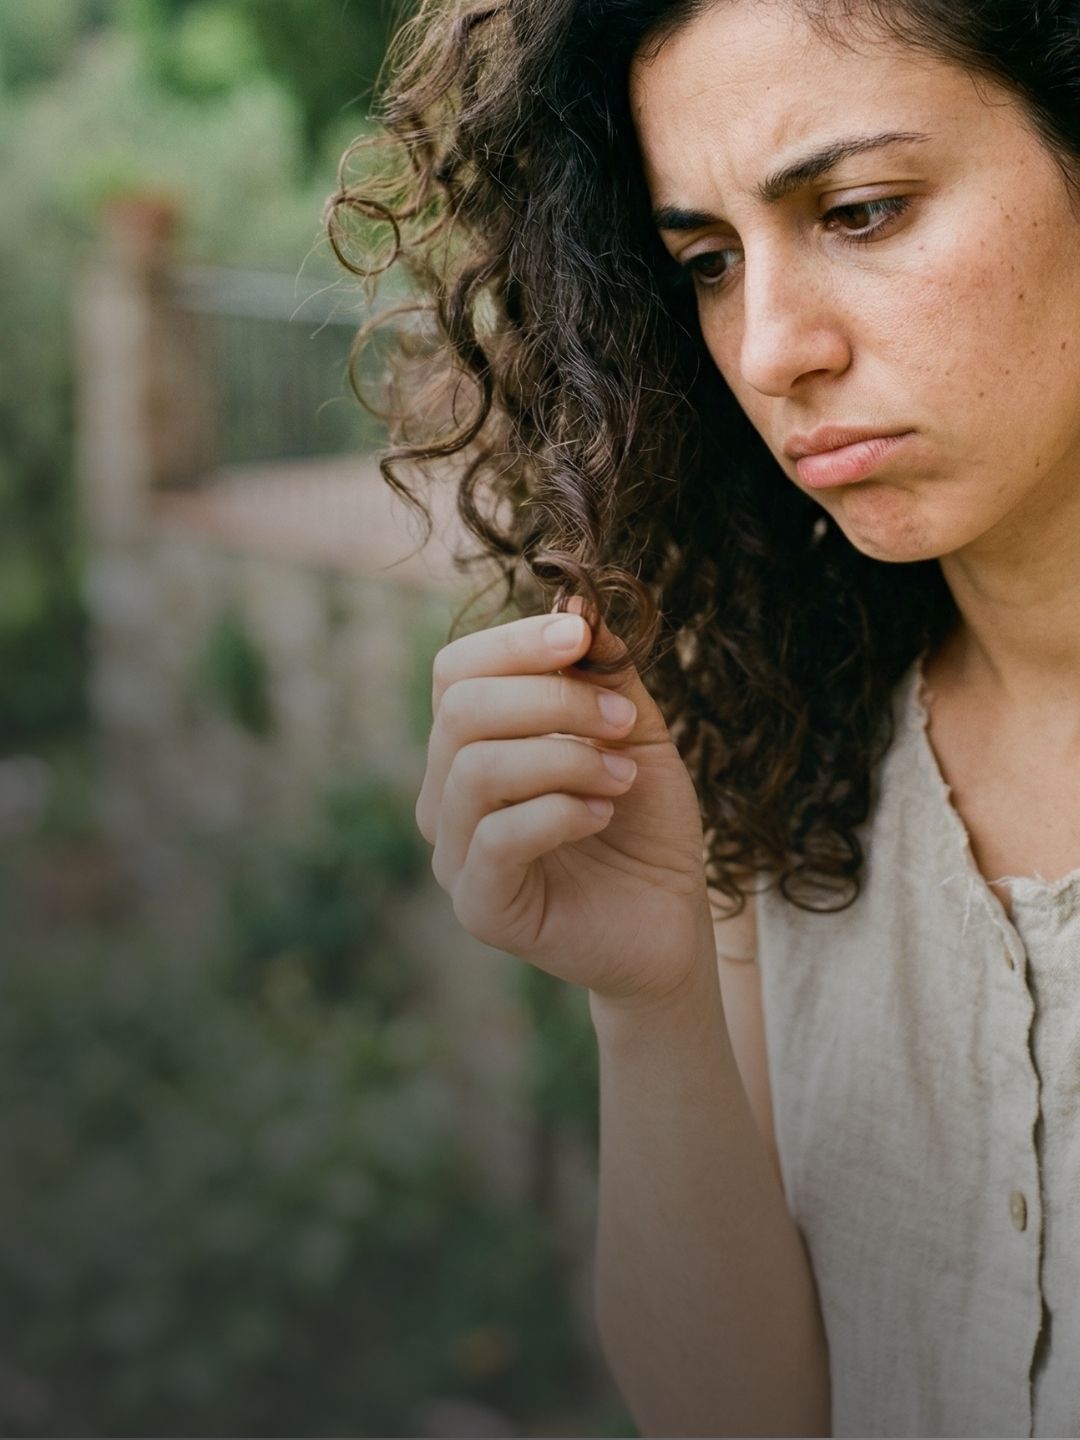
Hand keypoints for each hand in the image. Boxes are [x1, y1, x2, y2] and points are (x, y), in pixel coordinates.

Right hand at [415, 598, 712, 1004]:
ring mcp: (455, 854)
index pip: (455, 671)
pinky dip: (559, 812)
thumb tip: (574, 601)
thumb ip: (605, 673)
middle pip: (462, 710)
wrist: (671, 921)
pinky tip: (603, 814)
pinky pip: (497, 839)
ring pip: (476, 769)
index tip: (582, 635)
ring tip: (623, 777)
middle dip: (553, 698)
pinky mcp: (480, 907)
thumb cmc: (645, 825)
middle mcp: (447, 796)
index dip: (514, 642)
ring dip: (566, 757)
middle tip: (625, 721)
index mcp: (471, 746)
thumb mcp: (637, 732)